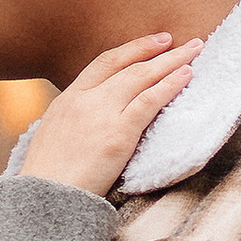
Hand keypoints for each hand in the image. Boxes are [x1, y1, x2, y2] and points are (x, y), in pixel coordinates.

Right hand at [17, 31, 201, 193]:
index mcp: (67, 100)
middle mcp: (84, 100)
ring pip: (142, 77)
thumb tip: (94, 123)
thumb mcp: (53, 138)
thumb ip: (75, 122)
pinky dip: (170, 85)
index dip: (131, 50)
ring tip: (195, 49)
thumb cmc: (49, 180)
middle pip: (127, 66)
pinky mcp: (119, 134)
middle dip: (156, 50)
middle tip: (179, 41)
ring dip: (171, 61)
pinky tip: (187, 75)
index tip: (153, 43)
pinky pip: (149, 101)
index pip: (103, 63)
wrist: (45, 200)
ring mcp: (101, 114)